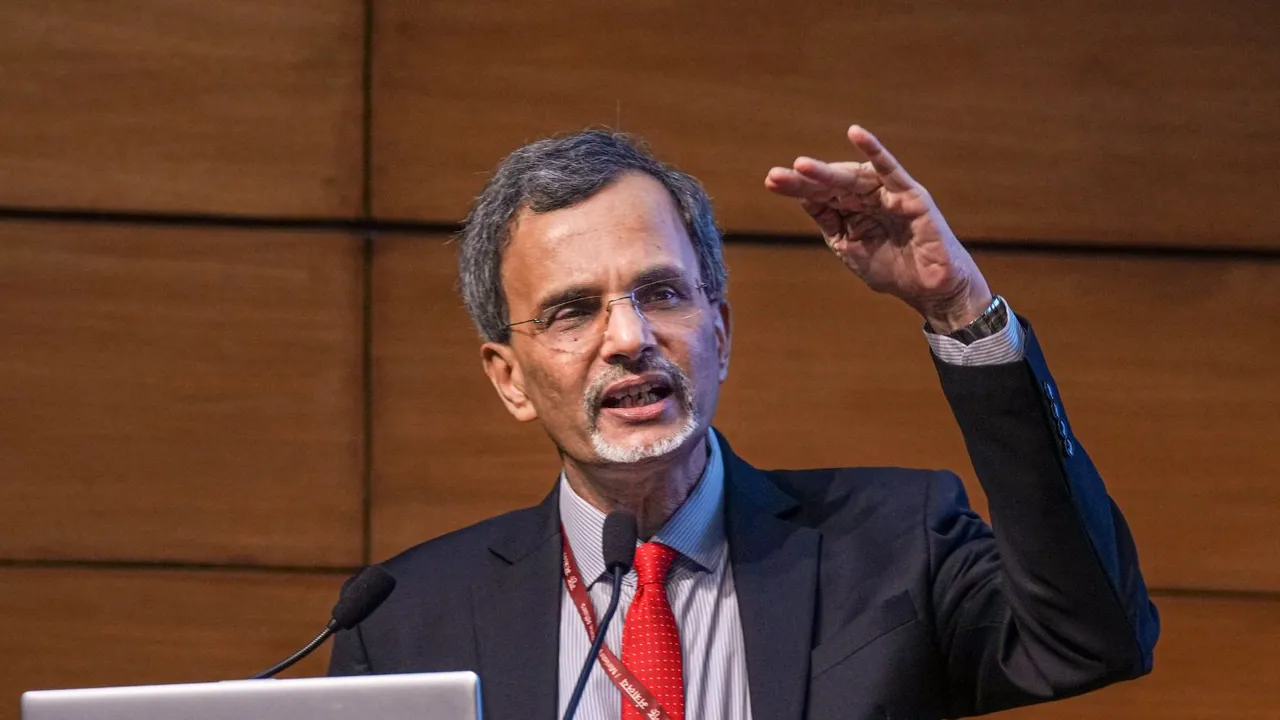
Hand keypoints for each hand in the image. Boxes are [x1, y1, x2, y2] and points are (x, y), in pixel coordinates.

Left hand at [764, 125, 991, 332]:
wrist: (930, 291)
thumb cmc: (894, 268)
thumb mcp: (850, 247)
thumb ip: (829, 222)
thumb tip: (804, 197)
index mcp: (854, 210)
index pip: (821, 195)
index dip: (797, 188)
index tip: (770, 181)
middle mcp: (870, 196)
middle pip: (832, 185)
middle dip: (804, 180)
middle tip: (775, 176)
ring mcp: (890, 193)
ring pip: (853, 178)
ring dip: (826, 171)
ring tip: (801, 165)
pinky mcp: (911, 195)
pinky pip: (891, 170)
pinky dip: (874, 150)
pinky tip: (856, 134)